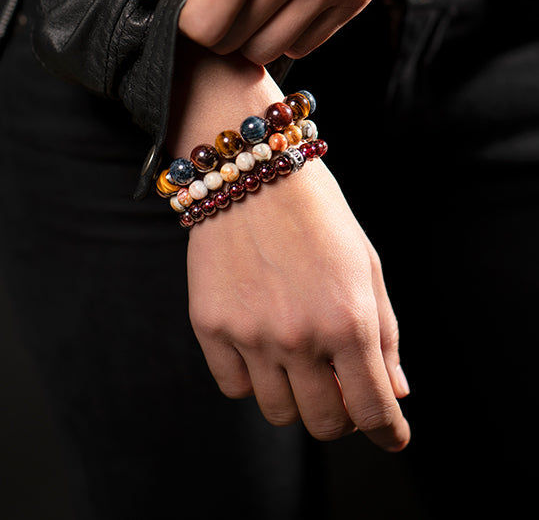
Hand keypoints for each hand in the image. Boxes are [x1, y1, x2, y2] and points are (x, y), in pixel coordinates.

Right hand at [186, 158, 410, 448]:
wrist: (252, 169)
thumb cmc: (319, 214)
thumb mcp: (366, 264)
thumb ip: (385, 334)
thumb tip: (396, 393)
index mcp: (349, 321)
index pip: (374, 409)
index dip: (388, 432)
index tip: (391, 436)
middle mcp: (300, 336)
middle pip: (325, 424)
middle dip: (343, 416)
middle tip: (342, 389)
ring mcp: (250, 334)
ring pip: (279, 412)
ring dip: (297, 398)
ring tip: (299, 360)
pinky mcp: (210, 326)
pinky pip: (233, 386)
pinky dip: (252, 379)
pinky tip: (261, 345)